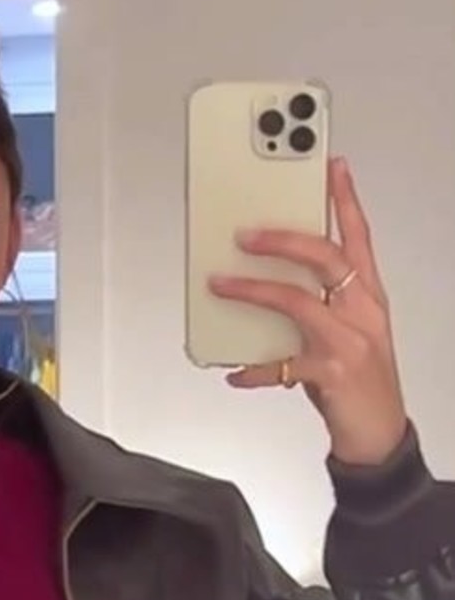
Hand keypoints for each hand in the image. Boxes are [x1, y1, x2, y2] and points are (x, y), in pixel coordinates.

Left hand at [208, 157, 407, 466]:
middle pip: (326, 258)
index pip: (359, 237)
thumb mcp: (347, 330)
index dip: (345, 200)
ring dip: (253, 290)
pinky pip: (283, 363)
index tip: (331, 168)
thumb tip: (264, 281)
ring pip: (298, 301)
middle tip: (246, 234)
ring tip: (220, 284)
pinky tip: (235, 370)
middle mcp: (361, 311)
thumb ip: (316, 302)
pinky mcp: (332, 372)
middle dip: (283, 240)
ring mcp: (349, 341)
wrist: (379, 431)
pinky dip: (256, 367)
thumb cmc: (360, 378)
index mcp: (367, 296)